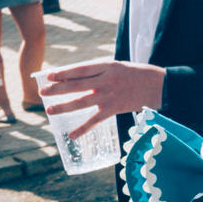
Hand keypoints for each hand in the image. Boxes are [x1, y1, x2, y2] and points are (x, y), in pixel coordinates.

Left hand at [38, 61, 165, 138]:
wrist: (160, 86)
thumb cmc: (138, 74)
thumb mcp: (119, 66)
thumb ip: (99, 71)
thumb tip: (75, 78)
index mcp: (108, 67)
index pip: (80, 69)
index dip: (63, 73)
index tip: (49, 75)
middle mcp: (107, 81)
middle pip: (76, 85)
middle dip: (57, 89)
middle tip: (42, 92)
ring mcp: (110, 96)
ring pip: (81, 103)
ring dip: (63, 107)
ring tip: (49, 110)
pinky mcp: (114, 109)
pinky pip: (94, 121)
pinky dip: (82, 129)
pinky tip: (71, 135)